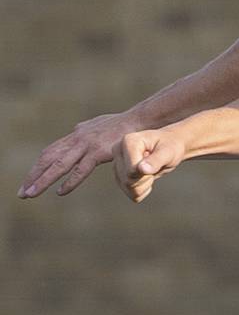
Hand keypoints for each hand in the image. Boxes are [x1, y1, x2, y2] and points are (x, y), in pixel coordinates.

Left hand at [18, 112, 142, 198]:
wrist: (140, 119)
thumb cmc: (122, 123)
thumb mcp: (99, 123)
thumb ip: (86, 128)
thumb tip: (76, 129)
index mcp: (77, 133)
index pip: (51, 152)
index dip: (37, 167)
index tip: (28, 181)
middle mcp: (78, 138)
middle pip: (49, 158)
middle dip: (33, 176)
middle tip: (22, 193)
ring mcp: (87, 144)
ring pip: (59, 165)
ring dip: (43, 181)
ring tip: (31, 194)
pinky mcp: (98, 151)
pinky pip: (80, 170)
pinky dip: (69, 182)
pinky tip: (60, 192)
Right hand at [112, 129, 185, 203]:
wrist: (169, 147)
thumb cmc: (170, 145)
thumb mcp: (169, 151)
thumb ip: (156, 160)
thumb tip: (141, 169)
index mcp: (128, 141)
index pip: (131, 170)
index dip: (147, 171)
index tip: (156, 158)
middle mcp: (118, 151)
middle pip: (128, 181)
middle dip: (146, 178)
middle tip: (155, 165)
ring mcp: (117, 164)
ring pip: (128, 188)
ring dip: (145, 184)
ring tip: (151, 169)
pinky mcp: (119, 175)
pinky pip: (130, 193)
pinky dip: (142, 189)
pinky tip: (147, 176)